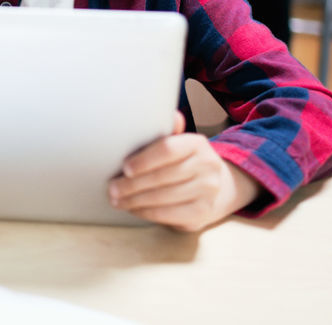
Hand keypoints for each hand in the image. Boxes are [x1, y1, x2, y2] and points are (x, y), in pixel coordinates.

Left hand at [108, 111, 260, 230]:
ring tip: (117, 200)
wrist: (219, 186)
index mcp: (197, 143)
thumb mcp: (180, 143)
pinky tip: (133, 209)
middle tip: (112, 188)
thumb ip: (170, 132)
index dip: (143, 160)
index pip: (167, 150)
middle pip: (162, 176)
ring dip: (135, 200)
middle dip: (132, 185)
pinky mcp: (203, 212)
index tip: (124, 168)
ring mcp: (207, 191)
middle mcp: (207, 166)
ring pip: (163, 198)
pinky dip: (146, 212)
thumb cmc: (187, 161)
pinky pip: (169, 214)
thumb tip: (171, 115)